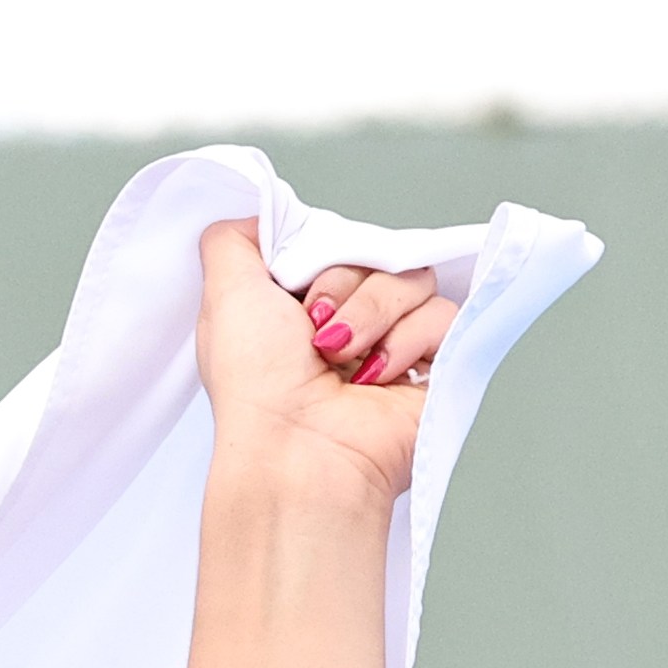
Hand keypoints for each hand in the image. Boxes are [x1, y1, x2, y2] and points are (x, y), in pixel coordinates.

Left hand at [192, 218, 454, 505]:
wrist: (298, 452)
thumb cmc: (256, 383)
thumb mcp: (224, 295)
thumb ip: (232, 242)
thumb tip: (263, 215)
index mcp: (303, 309)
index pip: (339, 245)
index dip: (322, 260)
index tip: (296, 291)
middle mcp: (350, 325)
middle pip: (379, 254)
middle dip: (344, 287)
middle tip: (315, 336)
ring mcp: (395, 345)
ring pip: (413, 279)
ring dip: (370, 316)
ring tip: (341, 362)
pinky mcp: (435, 365)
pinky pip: (443, 314)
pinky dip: (404, 343)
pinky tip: (373, 380)